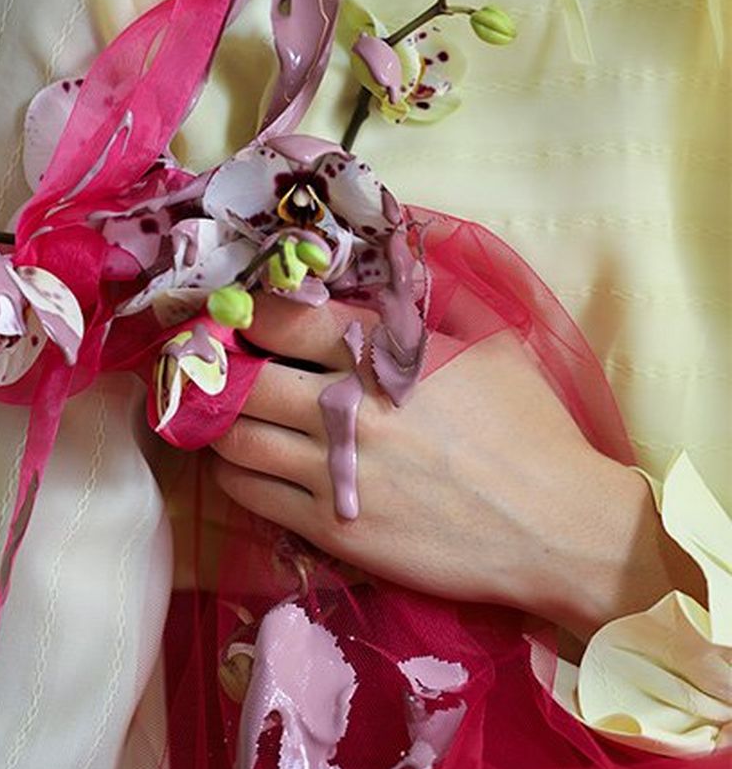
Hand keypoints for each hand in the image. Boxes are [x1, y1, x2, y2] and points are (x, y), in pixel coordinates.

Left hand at [210, 296, 704, 640]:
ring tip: (221, 413)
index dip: (249, 313)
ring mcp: (335, 472)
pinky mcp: (333, 528)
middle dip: (220, 367)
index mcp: (385, 356)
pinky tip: (241, 462)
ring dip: (218, 422)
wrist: (556, 526)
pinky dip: (234, 472)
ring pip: (236, 439)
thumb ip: (435, 296)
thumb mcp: (492, 343)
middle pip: (246, 379)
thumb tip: (408, 241)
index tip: (237, 314)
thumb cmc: (530, 428)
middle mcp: (348, 410)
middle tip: (212, 364)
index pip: (284, 320)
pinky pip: (252, 495)